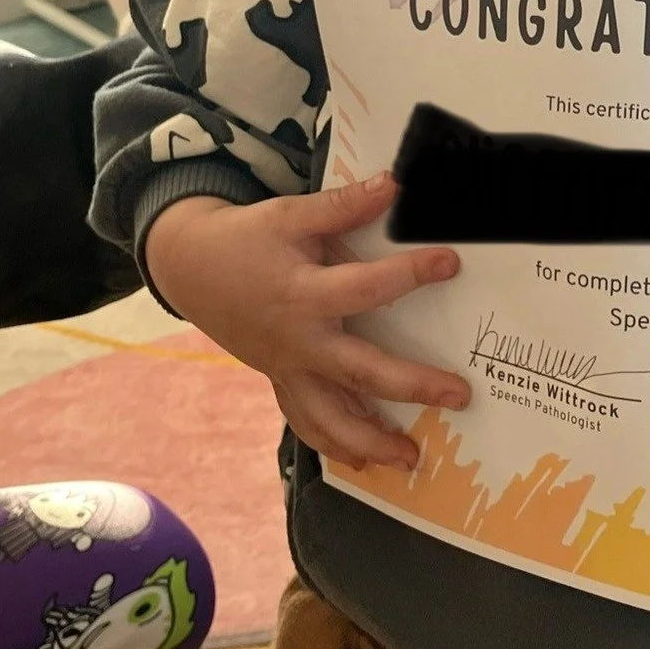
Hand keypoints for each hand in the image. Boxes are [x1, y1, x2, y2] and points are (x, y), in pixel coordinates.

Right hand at [145, 174, 467, 470]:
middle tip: (458, 394)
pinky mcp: (281, 381)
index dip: (410, 273)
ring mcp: (288, 369)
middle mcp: (299, 341)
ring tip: (413, 459)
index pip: (366, 288)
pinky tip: (367, 463)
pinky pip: (307, 423)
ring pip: (330, 418)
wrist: (190, 269)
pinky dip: (335, 446)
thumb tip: (392, 185)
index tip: (450, 262)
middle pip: (359, 372)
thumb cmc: (246, 240)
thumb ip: (341, 207)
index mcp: (304, 294)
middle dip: (411, 386)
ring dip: (373, 441)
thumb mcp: (289, 215)